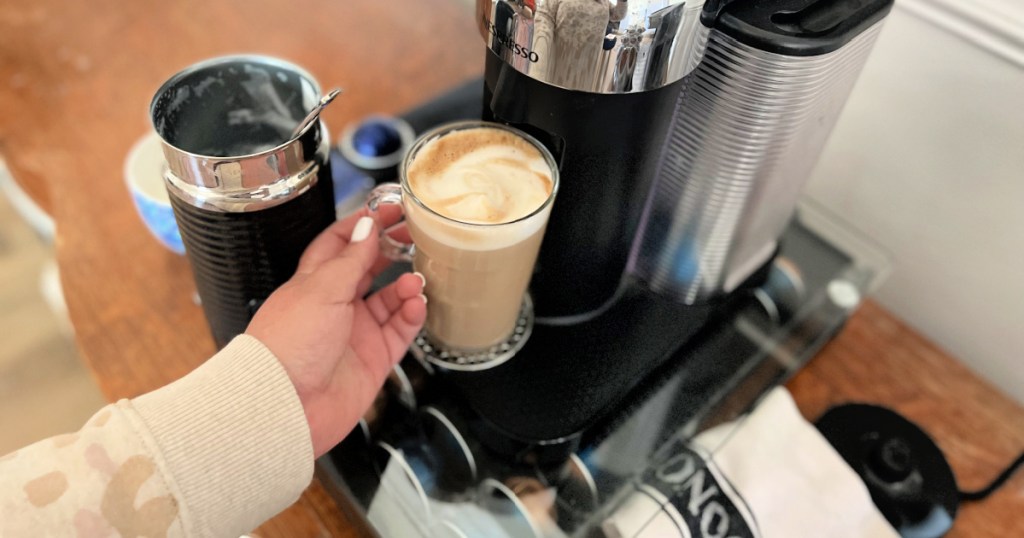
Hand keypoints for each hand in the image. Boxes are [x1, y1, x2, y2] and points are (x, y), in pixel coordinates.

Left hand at [246, 209, 426, 456]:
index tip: (389, 209)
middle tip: (415, 235)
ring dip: (406, 286)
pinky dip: (412, 316)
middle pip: (369, 269)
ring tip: (415, 280)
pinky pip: (400, 331)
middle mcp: (335, 306)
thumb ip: (350, 258)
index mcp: (313, 283)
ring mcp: (355, 333)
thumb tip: (367, 227)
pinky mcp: (373, 360)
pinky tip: (417, 305)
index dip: (364, 225)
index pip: (340, 245)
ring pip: (390, 300)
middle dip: (392, 250)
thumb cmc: (287, 346)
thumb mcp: (320, 289)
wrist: (285, 406)